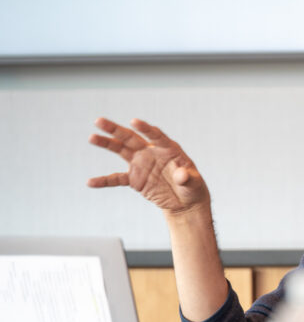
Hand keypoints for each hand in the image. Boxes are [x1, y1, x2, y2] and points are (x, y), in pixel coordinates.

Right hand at [87, 117, 209, 215]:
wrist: (184, 201)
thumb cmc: (192, 187)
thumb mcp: (193, 183)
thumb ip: (187, 178)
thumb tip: (181, 176)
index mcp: (168, 149)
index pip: (156, 135)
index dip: (146, 129)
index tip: (133, 121)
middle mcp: (151, 152)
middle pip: (131, 138)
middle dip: (116, 130)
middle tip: (99, 121)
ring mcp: (141, 164)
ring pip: (121, 150)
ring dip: (106, 143)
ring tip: (92, 137)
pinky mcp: (134, 179)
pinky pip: (117, 178)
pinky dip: (105, 181)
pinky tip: (91, 182)